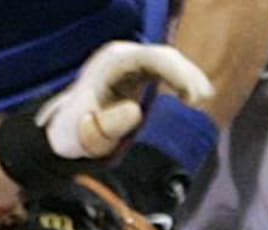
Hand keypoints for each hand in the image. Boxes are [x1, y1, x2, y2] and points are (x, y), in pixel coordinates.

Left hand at [36, 42, 213, 159]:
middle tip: (203, 101)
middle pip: (164, 56)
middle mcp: (121, 56)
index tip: (191, 97)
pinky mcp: (135, 71)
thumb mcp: (89, 135)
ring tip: (203, 101)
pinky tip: (192, 98)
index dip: (176, 73)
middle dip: (187, 75)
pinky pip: (165, 69)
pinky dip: (181, 81)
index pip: (151, 58)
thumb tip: (135, 111)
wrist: (65, 132)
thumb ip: (108, 125)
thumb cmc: (76, 135)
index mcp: (111, 64)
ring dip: (188, 78)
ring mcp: (129, 61)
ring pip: (168, 61)